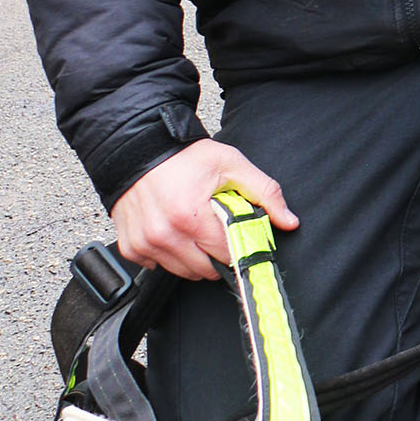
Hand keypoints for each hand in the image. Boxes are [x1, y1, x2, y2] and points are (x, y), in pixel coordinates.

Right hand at [112, 139, 297, 281]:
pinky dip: (167, 255)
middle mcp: (164, 234)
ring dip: (193, 258)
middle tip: (216, 231)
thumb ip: (264, 192)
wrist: (138, 148)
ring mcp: (144, 243)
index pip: (226, 254)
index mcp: (190, 216)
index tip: (239, 236)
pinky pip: (156, 266)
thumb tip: (289, 221)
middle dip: (216, 255)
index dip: (238, 246)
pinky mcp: (130, 246)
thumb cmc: (184, 156)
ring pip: (181, 271)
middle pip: (204, 269)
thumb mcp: (231, 164)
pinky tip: (172, 232)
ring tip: (195, 230)